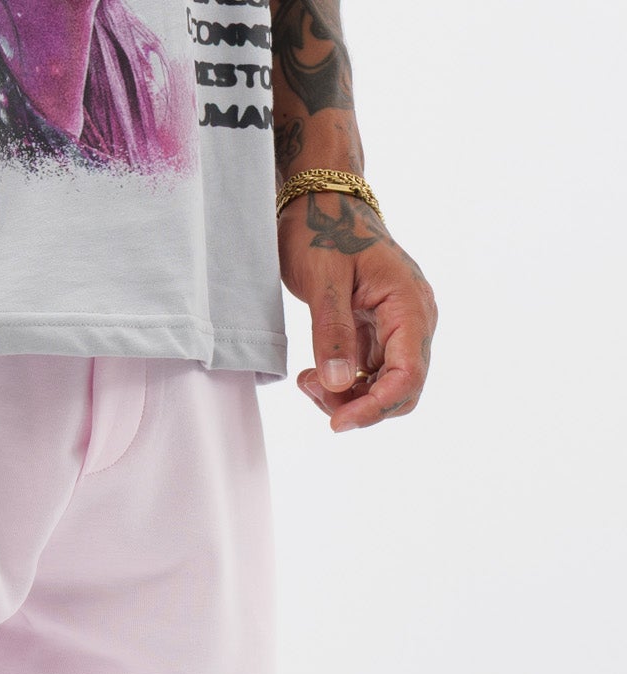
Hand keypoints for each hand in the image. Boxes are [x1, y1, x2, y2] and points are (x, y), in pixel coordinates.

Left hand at [279, 192, 437, 433]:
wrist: (323, 203)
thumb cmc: (324, 230)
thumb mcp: (322, 279)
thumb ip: (332, 332)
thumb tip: (337, 384)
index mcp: (409, 304)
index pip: (408, 375)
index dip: (375, 407)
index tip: (336, 422)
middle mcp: (414, 320)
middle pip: (402, 390)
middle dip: (359, 406)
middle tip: (312, 391)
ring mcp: (399, 329)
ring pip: (385, 388)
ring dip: (347, 398)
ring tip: (307, 380)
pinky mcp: (380, 334)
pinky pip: (370, 376)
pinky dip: (344, 386)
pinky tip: (315, 374)